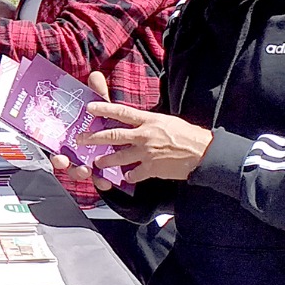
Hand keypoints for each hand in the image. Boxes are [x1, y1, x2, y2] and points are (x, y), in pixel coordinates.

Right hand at [50, 72, 111, 185]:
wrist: (126, 133)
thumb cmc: (105, 121)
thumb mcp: (103, 108)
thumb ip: (98, 95)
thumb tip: (95, 76)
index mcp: (71, 138)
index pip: (59, 149)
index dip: (57, 156)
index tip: (59, 157)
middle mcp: (76, 152)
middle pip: (67, 164)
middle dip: (68, 166)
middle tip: (71, 165)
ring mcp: (88, 163)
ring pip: (81, 173)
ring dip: (82, 174)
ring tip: (88, 172)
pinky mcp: (102, 171)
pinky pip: (99, 180)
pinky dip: (102, 182)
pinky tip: (108, 182)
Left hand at [73, 99, 214, 183]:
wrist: (203, 153)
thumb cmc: (187, 135)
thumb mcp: (166, 121)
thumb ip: (148, 122)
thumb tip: (134, 121)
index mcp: (149, 120)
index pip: (122, 112)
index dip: (104, 108)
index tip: (89, 107)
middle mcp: (145, 135)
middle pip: (113, 136)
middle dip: (94, 138)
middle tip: (80, 140)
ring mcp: (147, 153)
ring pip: (118, 157)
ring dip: (105, 160)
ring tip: (96, 162)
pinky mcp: (151, 169)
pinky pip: (133, 174)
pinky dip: (128, 176)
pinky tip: (126, 177)